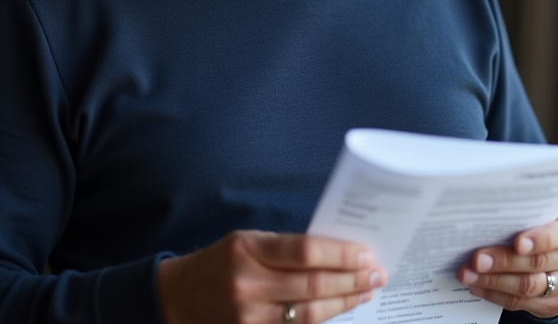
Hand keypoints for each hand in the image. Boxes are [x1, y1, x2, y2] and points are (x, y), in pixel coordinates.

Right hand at [158, 230, 387, 323]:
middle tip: (376, 274)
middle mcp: (249, 283)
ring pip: (310, 313)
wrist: (180, 297)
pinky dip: (324, 319)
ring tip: (366, 291)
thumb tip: (336, 252)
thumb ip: (286, 248)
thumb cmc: (222, 262)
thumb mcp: (247, 241)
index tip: (365, 254)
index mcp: (248, 249)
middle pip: (313, 284)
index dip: (340, 255)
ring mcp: (250, 315)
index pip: (305, 252)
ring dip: (344, 302)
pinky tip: (341, 308)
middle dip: (351, 279)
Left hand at [457, 206, 557, 318]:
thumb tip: (482, 216)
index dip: (540, 239)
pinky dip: (496, 294)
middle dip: (504, 261)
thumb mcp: (538, 212)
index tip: (517, 242)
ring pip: (529, 286)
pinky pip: (523, 302)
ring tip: (469, 274)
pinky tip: (478, 285)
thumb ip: (521, 213)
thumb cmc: (540, 223)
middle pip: (539, 262)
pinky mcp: (557, 303)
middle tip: (477, 259)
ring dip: (494, 281)